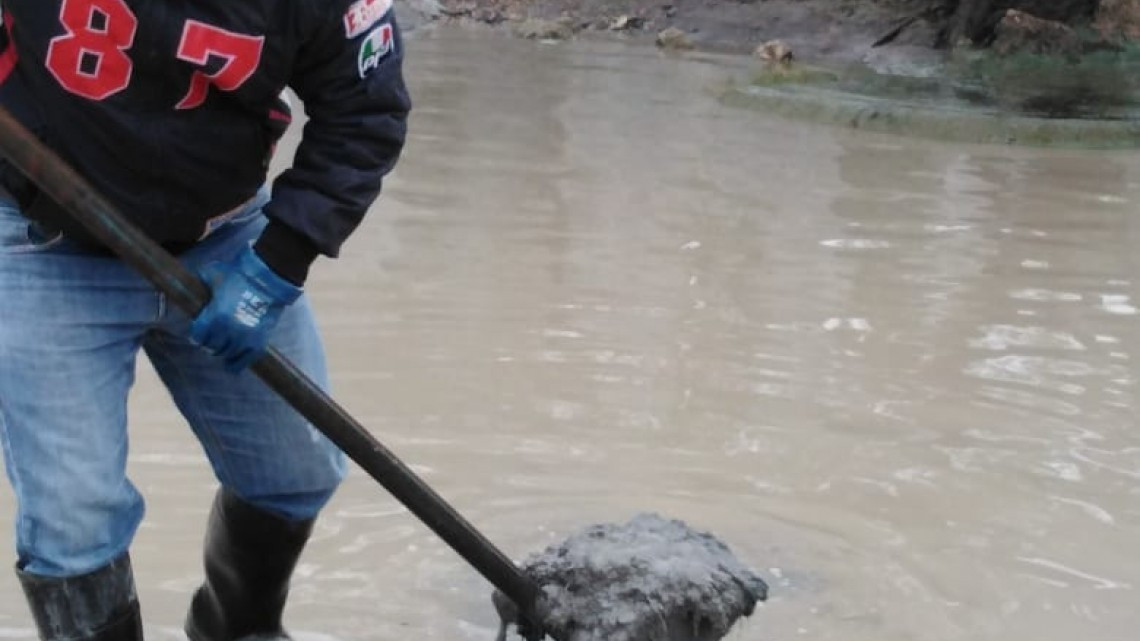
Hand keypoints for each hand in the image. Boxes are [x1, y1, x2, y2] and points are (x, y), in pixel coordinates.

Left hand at [190, 245, 301, 371]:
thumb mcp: (213, 274)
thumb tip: (190, 283)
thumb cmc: (239, 276)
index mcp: (214, 317)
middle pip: (211, 347)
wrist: (267, 281)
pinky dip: (235, 365)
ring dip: (223, 351)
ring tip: (224, 344)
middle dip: (209, 342)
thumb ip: (201, 282)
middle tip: (212, 338)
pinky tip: (231, 363)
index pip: (197, 336)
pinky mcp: (257, 344)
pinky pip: (242, 363)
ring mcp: (243, 340)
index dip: (196, 335)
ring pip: (226, 355)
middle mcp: (227, 332)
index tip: (198, 333)